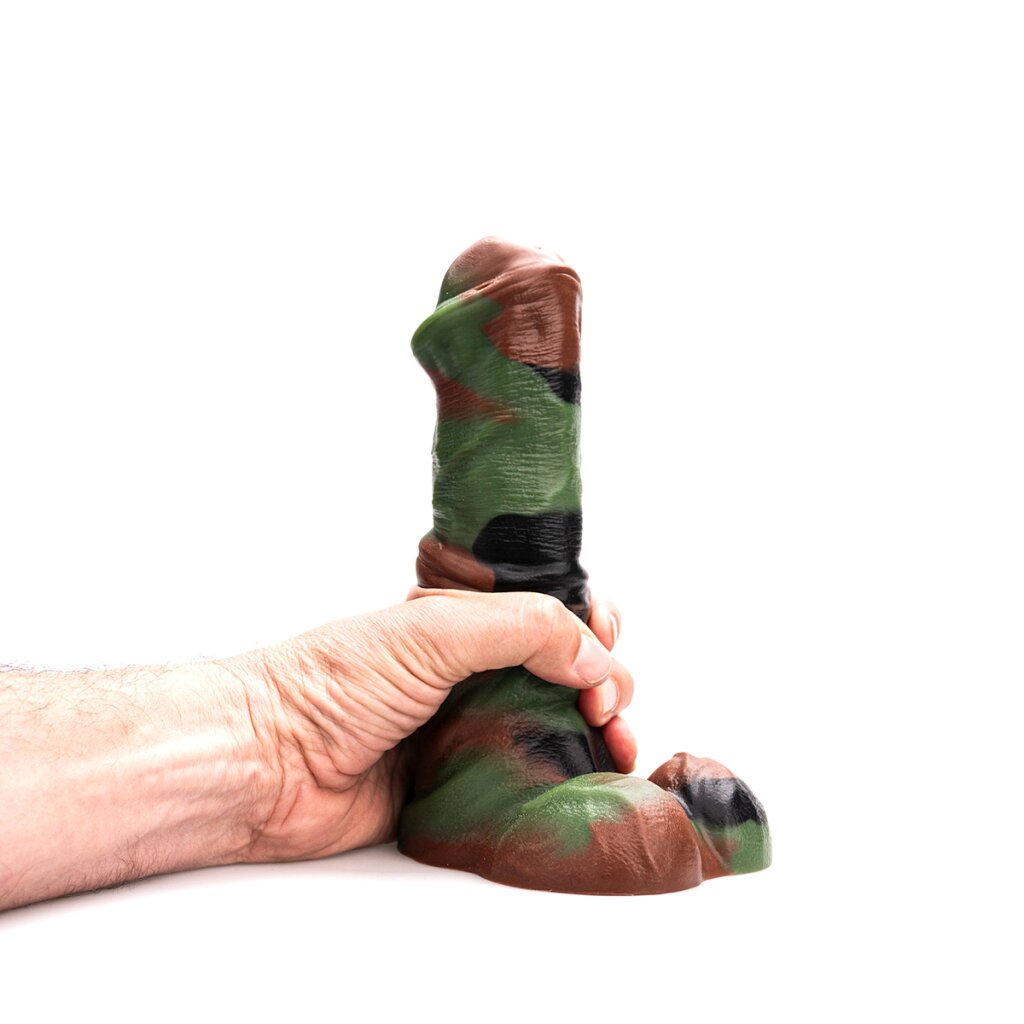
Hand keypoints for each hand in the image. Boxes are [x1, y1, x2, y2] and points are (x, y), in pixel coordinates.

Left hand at [223, 589, 635, 863]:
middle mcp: (471, 671)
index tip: (602, 647)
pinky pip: (525, 778)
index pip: (550, 610)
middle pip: (564, 670)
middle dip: (604, 682)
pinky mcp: (460, 782)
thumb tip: (592, 655)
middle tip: (605, 705)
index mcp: (465, 620)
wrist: (269, 764)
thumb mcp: (434, 631)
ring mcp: (467, 727)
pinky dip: (564, 779)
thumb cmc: (328, 685)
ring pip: (553, 725)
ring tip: (612, 747)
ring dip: (597, 733)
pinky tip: (586, 781)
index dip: (589, 624)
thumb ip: (524, 628)